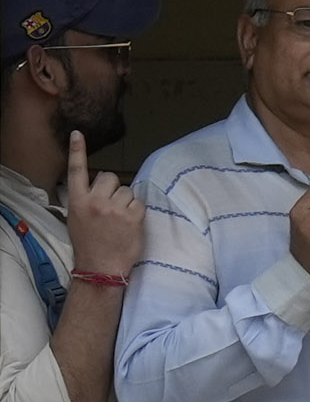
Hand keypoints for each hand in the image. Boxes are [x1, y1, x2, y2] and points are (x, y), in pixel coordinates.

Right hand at [58, 133, 141, 281]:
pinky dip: (138, 212)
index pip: (77, 171)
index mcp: (77, 201)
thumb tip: (98, 186)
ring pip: (128, 190)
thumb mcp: (76, 219)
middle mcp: (94, 201)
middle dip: (114, 188)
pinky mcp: (132, 216)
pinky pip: (140, 203)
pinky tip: (130, 225)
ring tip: (120, 220)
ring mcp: (114, 208)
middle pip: (110, 177)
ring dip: (127, 201)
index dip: (77, 150)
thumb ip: (86, 200)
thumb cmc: (89, 244)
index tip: (78, 134)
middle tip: (111, 208)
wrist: (100, 267)